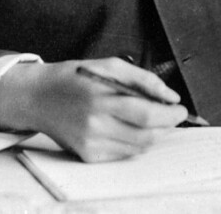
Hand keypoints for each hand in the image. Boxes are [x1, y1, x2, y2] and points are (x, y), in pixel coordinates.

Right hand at [0, 57, 187, 161]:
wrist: (39, 97)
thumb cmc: (76, 77)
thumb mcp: (110, 65)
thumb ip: (144, 79)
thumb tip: (171, 97)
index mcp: (101, 98)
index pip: (147, 115)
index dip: (170, 116)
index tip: (181, 110)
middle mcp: (94, 124)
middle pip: (146, 136)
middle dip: (166, 127)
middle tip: (171, 115)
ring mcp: (90, 143)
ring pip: (138, 148)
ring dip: (152, 135)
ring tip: (149, 119)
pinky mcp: (87, 155)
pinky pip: (122, 154)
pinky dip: (133, 142)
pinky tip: (128, 127)